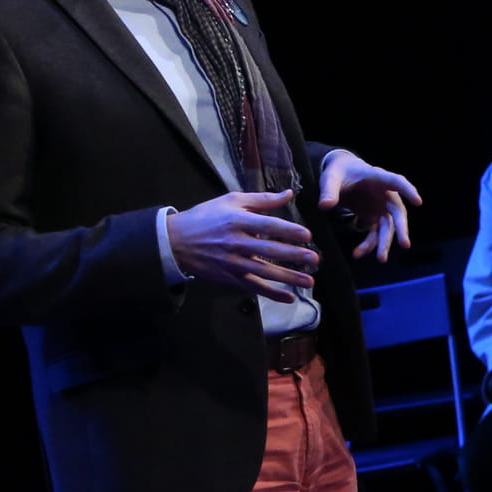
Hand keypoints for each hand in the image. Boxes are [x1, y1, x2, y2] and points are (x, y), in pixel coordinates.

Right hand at [168, 190, 319, 300]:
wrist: (176, 241)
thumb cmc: (206, 217)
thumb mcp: (231, 201)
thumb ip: (261, 199)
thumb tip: (289, 194)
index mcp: (236, 221)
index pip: (267, 226)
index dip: (288, 231)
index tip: (307, 235)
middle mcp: (235, 243)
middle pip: (269, 251)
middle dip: (293, 256)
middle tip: (315, 259)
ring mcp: (232, 263)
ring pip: (264, 272)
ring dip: (288, 278)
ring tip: (309, 281)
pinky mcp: (229, 277)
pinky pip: (253, 287)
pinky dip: (271, 294)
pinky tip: (289, 297)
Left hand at [318, 150, 421, 264]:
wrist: (341, 174)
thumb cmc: (340, 171)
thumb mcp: (331, 177)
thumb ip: (328, 190)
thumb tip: (324, 206)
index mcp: (378, 178)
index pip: (396, 182)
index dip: (408, 191)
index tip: (418, 202)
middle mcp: (385, 194)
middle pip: (397, 212)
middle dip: (401, 229)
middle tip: (404, 244)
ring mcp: (381, 207)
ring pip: (388, 227)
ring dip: (384, 243)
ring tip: (381, 259)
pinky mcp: (374, 217)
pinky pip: (375, 233)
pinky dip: (368, 244)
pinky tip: (358, 254)